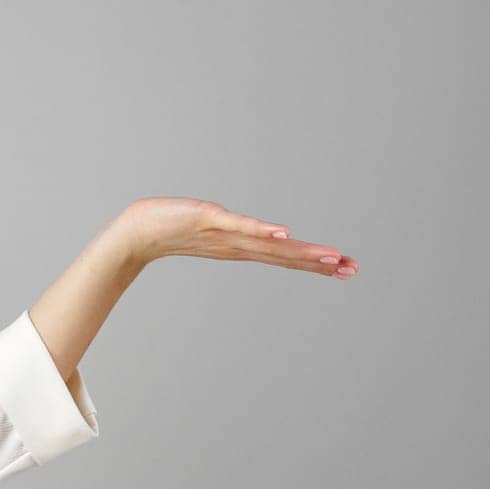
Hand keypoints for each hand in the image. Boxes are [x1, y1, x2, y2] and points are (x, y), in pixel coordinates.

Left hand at [118, 197, 358, 279]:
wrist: (136, 231)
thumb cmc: (171, 228)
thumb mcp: (212, 231)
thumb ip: (235, 233)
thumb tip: (252, 235)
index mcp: (241, 248)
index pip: (285, 257)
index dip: (316, 263)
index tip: (346, 269)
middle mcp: (238, 246)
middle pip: (285, 256)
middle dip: (319, 262)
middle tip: (353, 269)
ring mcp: (225, 234)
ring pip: (269, 246)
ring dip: (300, 251)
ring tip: (330, 256)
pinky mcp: (209, 219)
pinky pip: (239, 225)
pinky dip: (261, 230)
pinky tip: (284, 233)